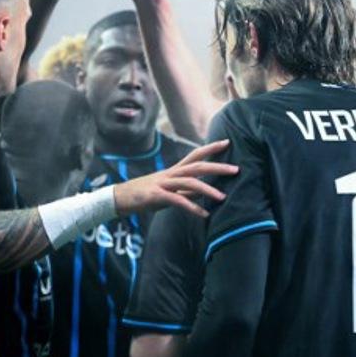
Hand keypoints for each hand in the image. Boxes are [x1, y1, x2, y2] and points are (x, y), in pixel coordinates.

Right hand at [113, 140, 237, 217]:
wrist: (120, 198)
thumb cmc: (145, 194)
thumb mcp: (168, 191)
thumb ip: (185, 191)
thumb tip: (202, 192)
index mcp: (173, 170)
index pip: (195, 155)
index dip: (210, 148)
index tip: (226, 142)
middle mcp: (170, 174)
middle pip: (197, 166)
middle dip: (217, 167)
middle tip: (235, 169)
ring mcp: (163, 183)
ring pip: (189, 182)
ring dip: (208, 190)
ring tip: (222, 198)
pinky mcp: (157, 196)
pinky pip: (178, 201)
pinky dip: (192, 207)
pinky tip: (203, 214)